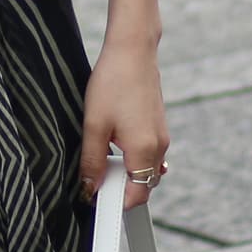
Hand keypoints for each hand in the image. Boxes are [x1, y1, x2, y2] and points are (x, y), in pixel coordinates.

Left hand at [79, 38, 169, 210]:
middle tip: (96, 175)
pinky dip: (132, 154)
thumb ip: (93, 161)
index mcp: (144, 150)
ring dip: (126, 169)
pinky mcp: (158, 124)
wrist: (132, 49)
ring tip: (102, 151)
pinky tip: (114, 138)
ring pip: (145, 167)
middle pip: (143, 184)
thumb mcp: (94, 124)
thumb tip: (90, 188)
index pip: (137, 196)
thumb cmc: (113, 82)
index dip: (116, 202)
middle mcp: (159, 146)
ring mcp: (161, 134)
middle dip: (121, 186)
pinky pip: (148, 151)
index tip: (97, 198)